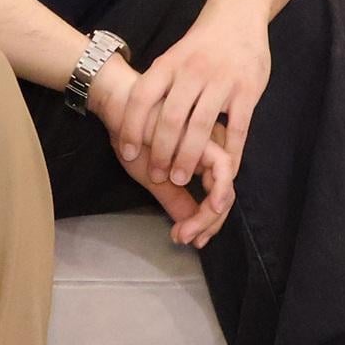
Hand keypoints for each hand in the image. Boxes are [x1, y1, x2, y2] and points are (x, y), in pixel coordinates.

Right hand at [88, 60, 232, 246]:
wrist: (118, 106)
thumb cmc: (133, 136)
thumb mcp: (152, 177)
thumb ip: (173, 199)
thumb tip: (189, 229)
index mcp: (200, 160)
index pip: (214, 197)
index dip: (206, 222)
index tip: (190, 239)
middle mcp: (209, 152)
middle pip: (224, 196)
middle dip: (208, 224)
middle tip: (187, 239)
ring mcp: (210, 144)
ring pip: (226, 187)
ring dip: (209, 216)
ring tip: (187, 232)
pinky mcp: (206, 136)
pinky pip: (222, 169)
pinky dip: (216, 193)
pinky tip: (204, 209)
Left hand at [111, 7, 269, 202]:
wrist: (237, 16)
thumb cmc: (200, 45)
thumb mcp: (173, 57)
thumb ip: (159, 85)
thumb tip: (134, 120)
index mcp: (168, 64)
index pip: (142, 97)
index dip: (131, 126)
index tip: (126, 152)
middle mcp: (192, 72)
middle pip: (171, 118)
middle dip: (161, 150)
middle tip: (156, 175)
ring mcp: (222, 81)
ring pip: (201, 126)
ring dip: (188, 156)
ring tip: (180, 178)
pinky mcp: (248, 91)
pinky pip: (237, 129)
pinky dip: (230, 153)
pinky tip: (224, 171)